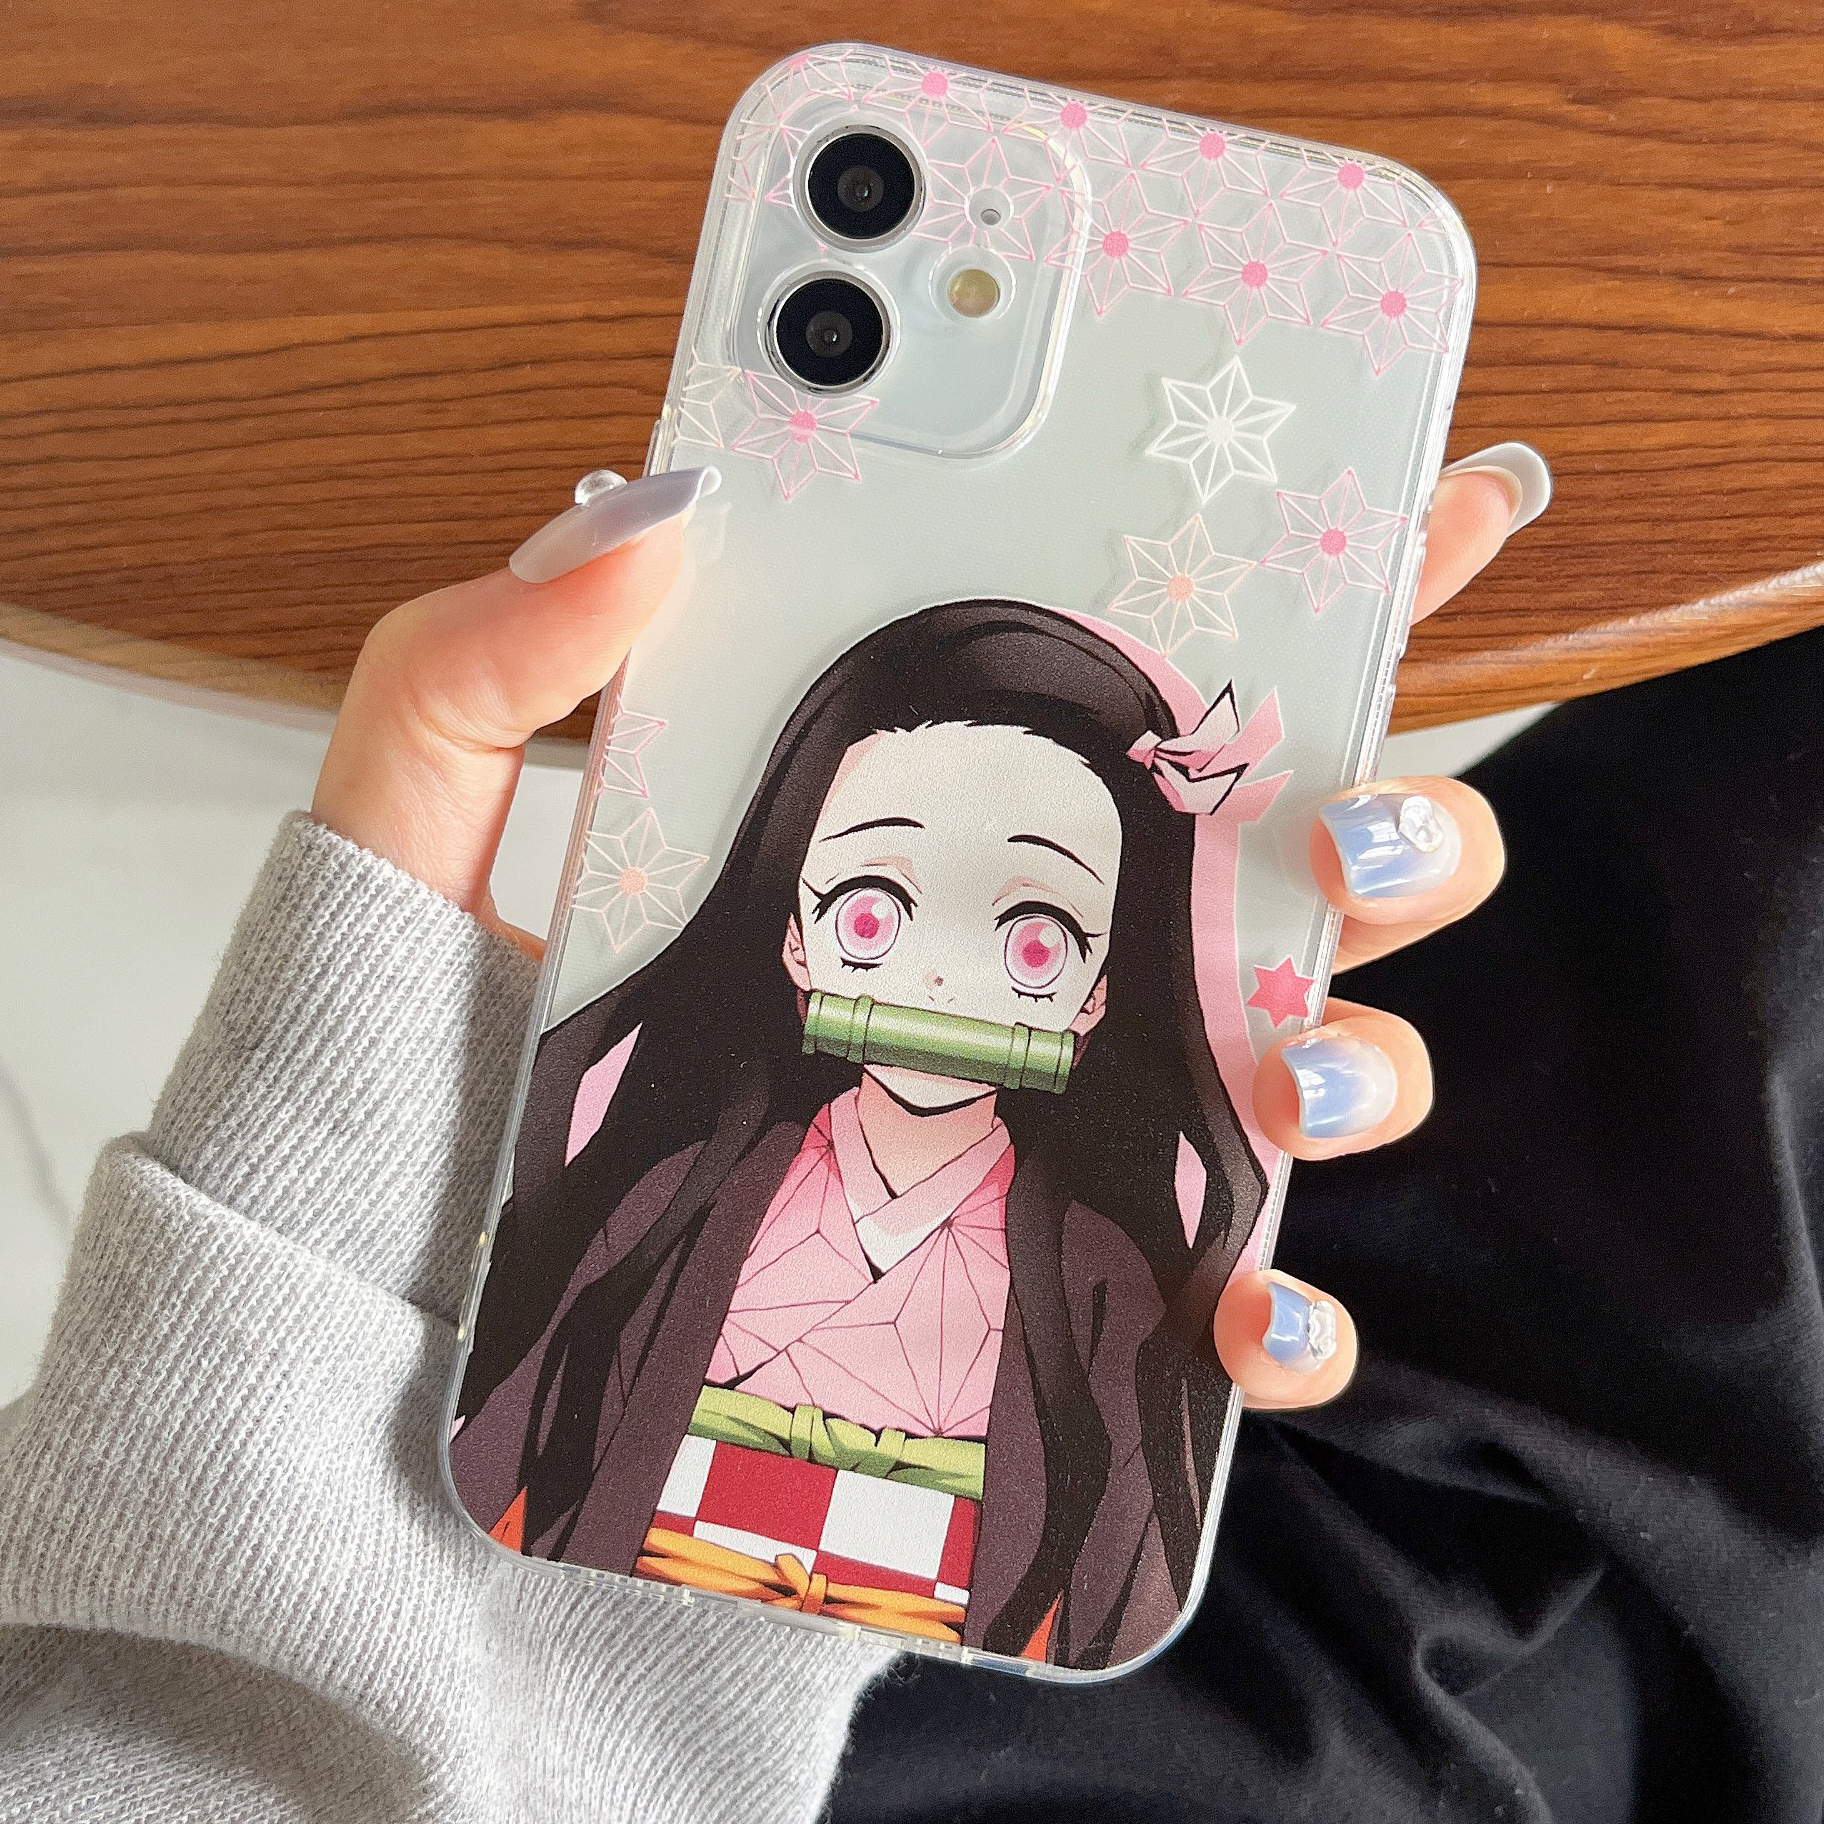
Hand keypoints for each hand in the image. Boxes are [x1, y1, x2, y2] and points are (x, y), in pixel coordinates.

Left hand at [314, 460, 1531, 1417]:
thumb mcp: (409, 831)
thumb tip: (654, 503)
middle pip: (1294, 866)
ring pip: (1315, 1066)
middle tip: (1345, 804)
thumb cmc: (410, 1074)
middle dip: (1399, 818)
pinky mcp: (1042, 1299)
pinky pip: (1227, 1311)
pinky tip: (1235, 1309)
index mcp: (922, 817)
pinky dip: (1279, 1317)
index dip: (1311, 574)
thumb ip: (491, 656)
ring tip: (1285, 1058)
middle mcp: (1030, 965)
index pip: (1137, 676)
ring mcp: (1054, 1132)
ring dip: (1367, 1050)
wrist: (389, 1342)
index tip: (1435, 481)